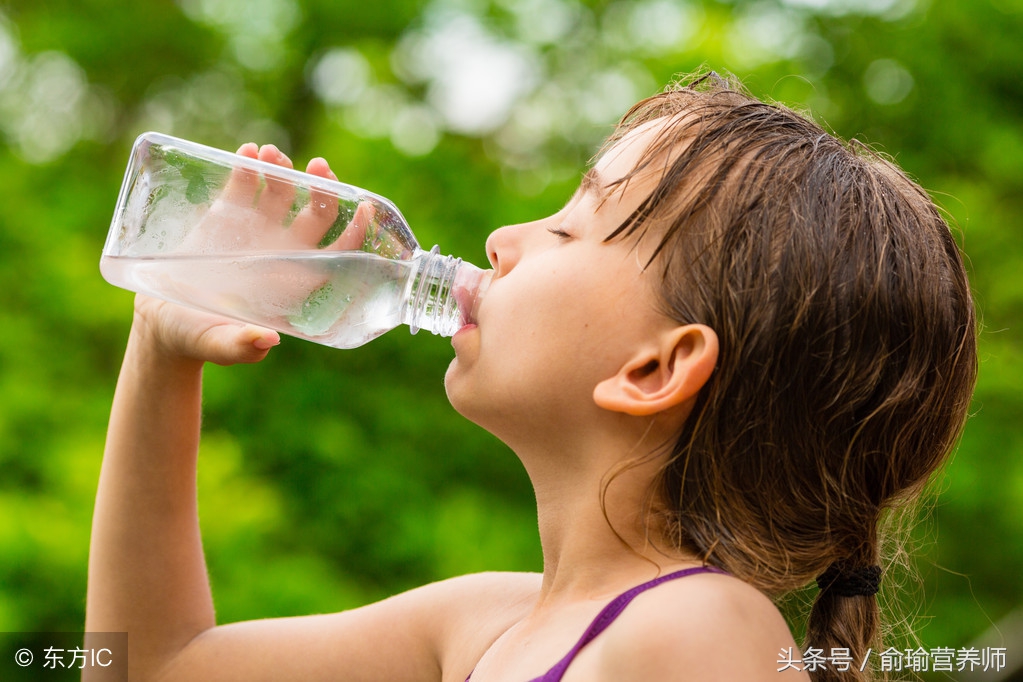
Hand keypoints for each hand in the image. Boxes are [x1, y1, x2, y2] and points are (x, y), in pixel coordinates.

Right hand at [129, 143, 370, 365]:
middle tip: (318, 167)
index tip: (366, 208)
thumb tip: (267, 341)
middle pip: (318, 213)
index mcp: (294, 281)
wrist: (164, 320)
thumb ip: (242, 347)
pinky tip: (249, 152)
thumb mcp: (219, 345)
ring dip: (285, 169)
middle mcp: (283, 250)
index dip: (356, 232)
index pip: (338, 253)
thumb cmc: (199, 339)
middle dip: (323, 189)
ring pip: (284, 191)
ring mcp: (257, 229)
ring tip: (272, 154)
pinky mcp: (227, 214)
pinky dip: (249, 165)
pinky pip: (246, 183)